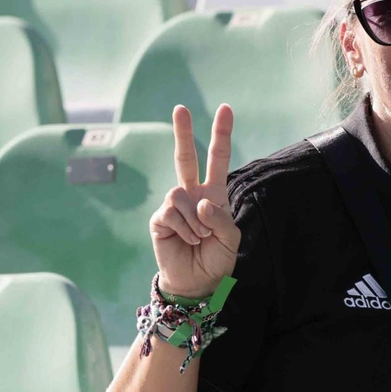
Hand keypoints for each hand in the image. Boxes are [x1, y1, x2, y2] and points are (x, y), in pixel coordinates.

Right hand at [150, 104, 238, 299]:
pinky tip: (188, 240)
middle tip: (180, 108)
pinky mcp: (160, 219)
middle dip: (183, 133)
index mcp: (213, 194)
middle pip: (185, 157)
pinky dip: (185, 228)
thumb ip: (220, 217)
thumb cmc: (216, 259)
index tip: (225, 109)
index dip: (221, 134)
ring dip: (195, 219)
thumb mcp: (230, 238)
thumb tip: (200, 202)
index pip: (217, 159)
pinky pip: (171, 212)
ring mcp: (174, 206)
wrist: (197, 282)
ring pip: (180, 193)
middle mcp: (192, 195)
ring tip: (200, 237)